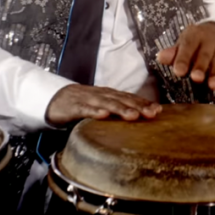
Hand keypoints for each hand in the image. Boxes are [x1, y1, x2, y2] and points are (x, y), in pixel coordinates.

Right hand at [45, 84, 161, 126]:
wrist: (55, 97)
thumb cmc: (83, 103)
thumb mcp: (103, 106)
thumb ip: (118, 111)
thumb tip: (139, 120)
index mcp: (110, 95)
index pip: (130, 98)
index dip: (144, 103)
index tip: (159, 110)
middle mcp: (103, 95)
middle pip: (123, 100)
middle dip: (138, 106)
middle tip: (152, 113)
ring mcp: (89, 99)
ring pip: (107, 103)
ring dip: (121, 109)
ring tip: (133, 115)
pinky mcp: (75, 106)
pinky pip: (85, 109)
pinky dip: (95, 111)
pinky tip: (103, 115)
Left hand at [156, 21, 214, 89]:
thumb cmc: (198, 41)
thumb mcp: (185, 43)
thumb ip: (174, 53)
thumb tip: (160, 58)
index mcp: (194, 35)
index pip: (188, 46)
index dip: (183, 59)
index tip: (178, 72)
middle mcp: (210, 39)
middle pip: (205, 54)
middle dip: (201, 67)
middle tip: (196, 78)